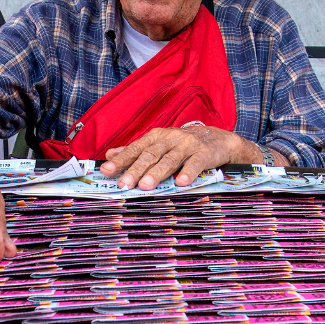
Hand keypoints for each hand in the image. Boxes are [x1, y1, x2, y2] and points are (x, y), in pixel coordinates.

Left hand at [99, 126, 258, 189]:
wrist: (218, 139)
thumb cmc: (183, 144)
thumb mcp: (159, 143)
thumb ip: (135, 150)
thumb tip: (110, 155)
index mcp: (157, 137)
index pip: (136, 148)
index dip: (121, 160)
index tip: (106, 171)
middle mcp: (170, 139)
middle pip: (150, 155)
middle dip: (136, 170)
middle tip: (124, 184)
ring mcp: (188, 145)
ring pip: (169, 160)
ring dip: (157, 173)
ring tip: (145, 186)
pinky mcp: (204, 153)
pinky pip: (195, 163)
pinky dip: (188, 172)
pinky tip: (181, 183)